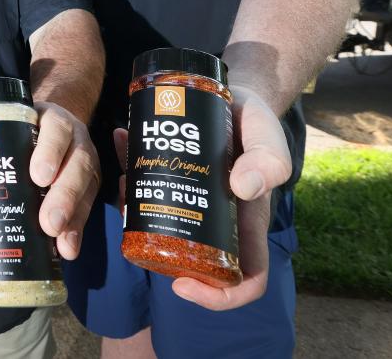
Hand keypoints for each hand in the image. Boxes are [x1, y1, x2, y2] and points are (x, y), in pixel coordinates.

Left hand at [28, 101, 100, 259]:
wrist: (54, 125)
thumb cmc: (25, 131)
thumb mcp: (11, 131)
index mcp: (53, 121)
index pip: (56, 129)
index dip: (50, 152)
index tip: (38, 177)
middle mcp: (75, 140)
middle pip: (77, 165)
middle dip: (63, 197)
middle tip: (48, 223)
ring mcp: (86, 162)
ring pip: (85, 188)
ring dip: (72, 218)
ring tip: (59, 241)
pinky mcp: (90, 185)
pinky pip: (88, 207)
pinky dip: (77, 230)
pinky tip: (68, 248)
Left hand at [112, 82, 287, 310]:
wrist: (238, 94)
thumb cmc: (258, 126)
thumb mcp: (270, 141)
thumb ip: (268, 162)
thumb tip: (243, 188)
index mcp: (243, 224)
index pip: (242, 279)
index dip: (217, 297)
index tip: (182, 284)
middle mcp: (213, 216)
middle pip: (182, 249)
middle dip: (152, 238)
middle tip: (134, 205)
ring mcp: (188, 194)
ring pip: (155, 213)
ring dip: (132, 198)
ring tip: (124, 174)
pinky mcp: (170, 169)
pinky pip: (144, 175)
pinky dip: (128, 159)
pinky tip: (121, 137)